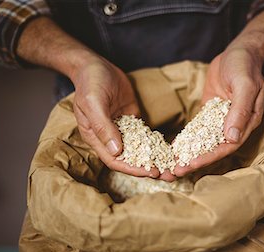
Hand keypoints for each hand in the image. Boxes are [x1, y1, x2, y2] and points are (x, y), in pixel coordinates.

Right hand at [72, 57, 175, 179]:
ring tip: (173, 166)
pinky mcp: (132, 120)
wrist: (95, 65)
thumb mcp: (94, 103)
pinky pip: (145, 135)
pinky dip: (156, 143)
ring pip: (139, 150)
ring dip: (155, 158)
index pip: (115, 161)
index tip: (151, 172)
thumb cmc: (90, 83)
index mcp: (96, 138)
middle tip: (169, 174)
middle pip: (130, 159)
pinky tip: (170, 149)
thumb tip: (116, 151)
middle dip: (148, 168)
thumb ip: (103, 127)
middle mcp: (109, 138)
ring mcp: (122, 129)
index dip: (133, 169)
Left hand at [174, 47, 263, 176]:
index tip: (191, 164)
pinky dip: (188, 139)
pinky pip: (199, 130)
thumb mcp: (245, 85)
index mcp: (247, 122)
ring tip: (172, 164)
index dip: (210, 156)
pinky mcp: (211, 113)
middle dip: (196, 160)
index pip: (228, 146)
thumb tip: (232, 138)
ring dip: (190, 153)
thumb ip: (240, 111)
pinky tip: (174, 147)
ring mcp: (222, 120)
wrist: (239, 51)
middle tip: (176, 171)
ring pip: (206, 141)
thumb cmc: (245, 66)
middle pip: (215, 148)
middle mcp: (235, 125)